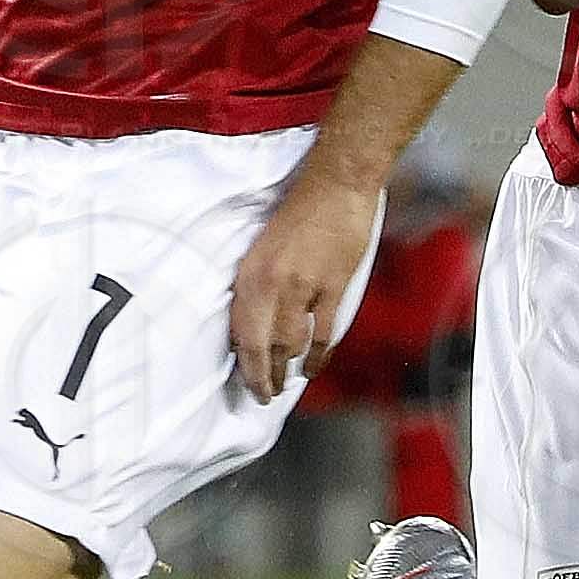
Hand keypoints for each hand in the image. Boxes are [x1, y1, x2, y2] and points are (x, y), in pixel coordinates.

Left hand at [228, 168, 378, 399]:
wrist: (338, 184)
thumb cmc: (301, 209)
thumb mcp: (263, 245)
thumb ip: (257, 282)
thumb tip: (251, 321)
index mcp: (251, 272)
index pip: (240, 331)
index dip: (244, 362)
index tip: (246, 379)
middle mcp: (272, 284)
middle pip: (262, 346)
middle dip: (262, 376)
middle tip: (263, 395)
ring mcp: (303, 287)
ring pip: (290, 344)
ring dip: (286, 368)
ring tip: (284, 384)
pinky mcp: (333, 286)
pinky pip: (322, 332)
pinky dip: (317, 355)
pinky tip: (313, 367)